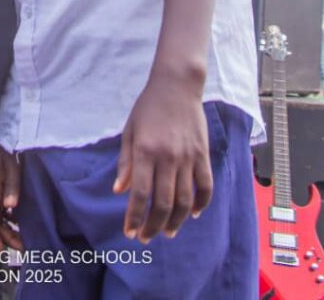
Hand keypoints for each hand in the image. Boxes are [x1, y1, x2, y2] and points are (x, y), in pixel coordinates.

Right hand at [0, 144, 23, 251]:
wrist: (0, 133)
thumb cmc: (5, 148)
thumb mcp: (10, 165)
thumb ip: (11, 185)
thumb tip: (10, 206)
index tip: (1, 250)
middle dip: (6, 235)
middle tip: (20, 247)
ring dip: (8, 227)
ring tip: (20, 238)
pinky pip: (1, 206)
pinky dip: (8, 216)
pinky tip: (16, 220)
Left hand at [114, 76, 212, 243]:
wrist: (177, 85)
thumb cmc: (148, 107)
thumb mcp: (130, 130)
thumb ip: (126, 162)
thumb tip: (119, 191)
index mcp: (145, 150)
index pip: (140, 193)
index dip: (134, 217)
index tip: (130, 232)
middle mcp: (167, 157)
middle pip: (163, 203)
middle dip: (153, 225)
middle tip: (145, 237)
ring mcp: (188, 157)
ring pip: (185, 200)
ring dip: (176, 221)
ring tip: (167, 232)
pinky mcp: (203, 154)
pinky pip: (205, 186)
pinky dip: (201, 204)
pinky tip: (193, 214)